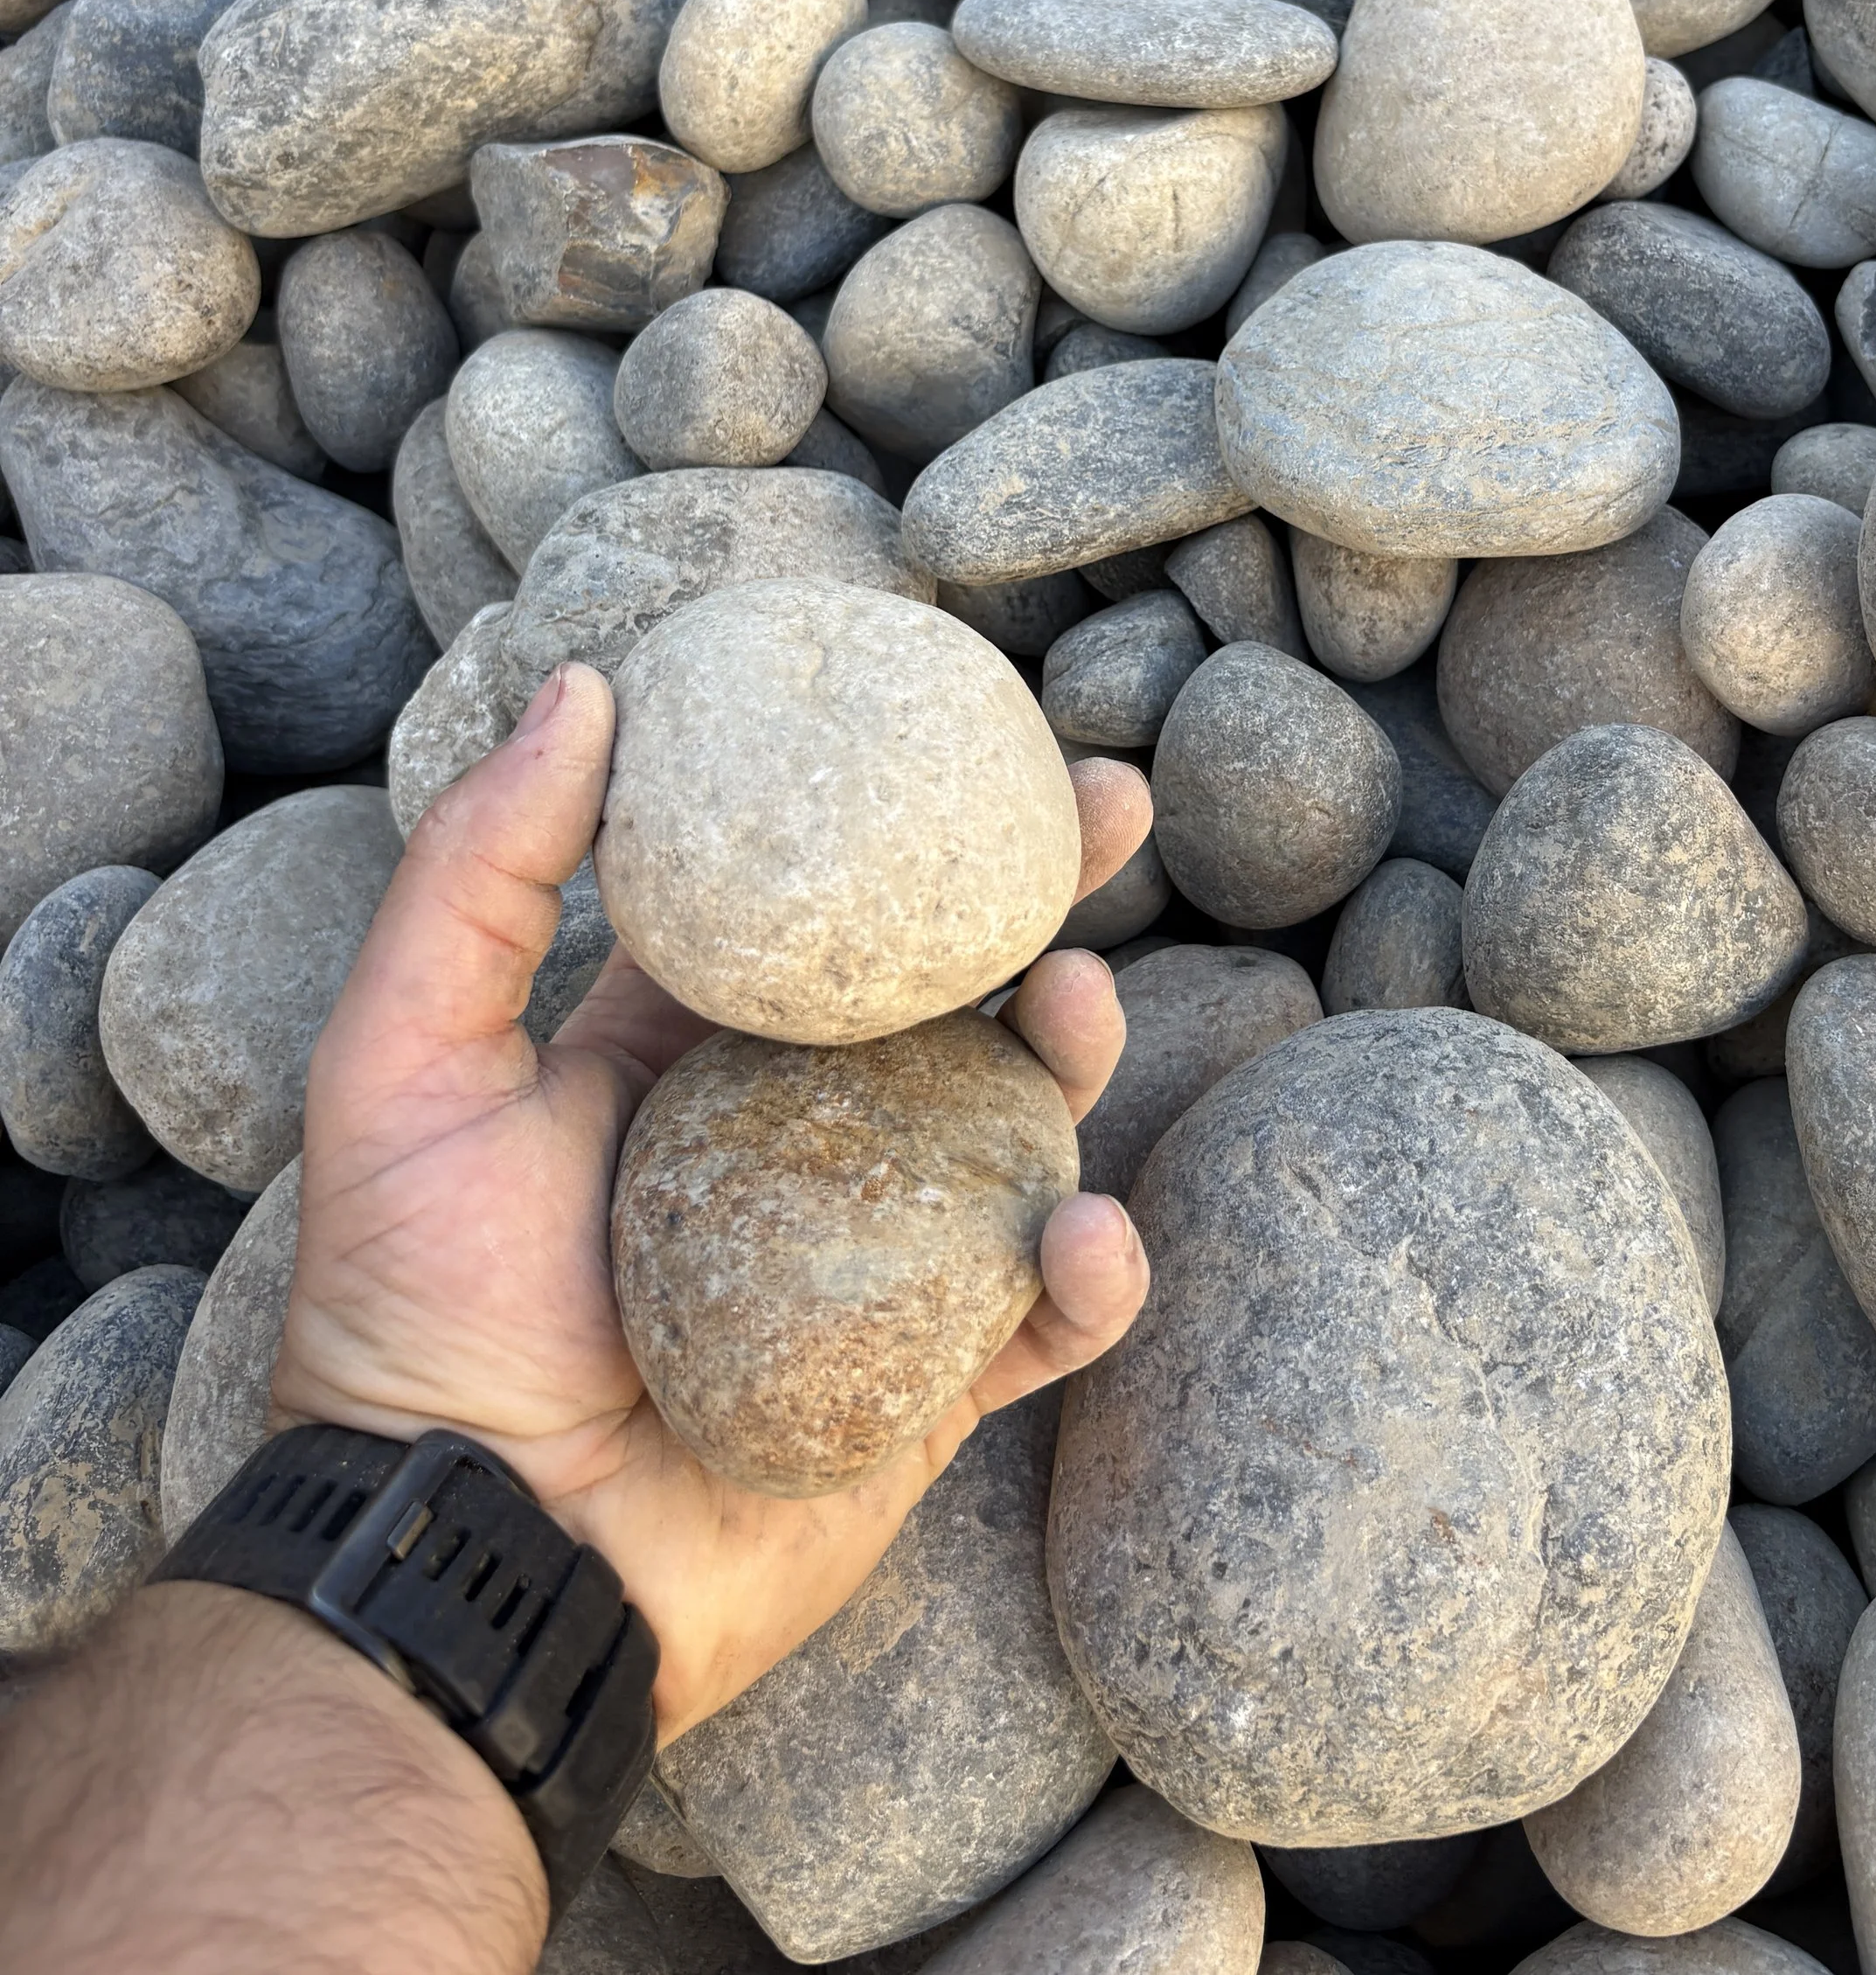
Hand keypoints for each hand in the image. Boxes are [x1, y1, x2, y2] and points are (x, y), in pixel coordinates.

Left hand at [270, 663, 1152, 1743]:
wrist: (470, 1554)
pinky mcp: (922, 1382)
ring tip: (1077, 1002)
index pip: (808, 909)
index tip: (957, 718)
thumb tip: (585, 688)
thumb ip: (480, 878)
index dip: (885, 811)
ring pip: (1017, 1126)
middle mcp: (792, 1135)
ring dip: (1071, 1052)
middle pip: (945, 988)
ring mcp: (869, 1255)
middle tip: (1108, 807)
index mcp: (684, 1051)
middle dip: (1034, 892)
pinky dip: (1090, 1276)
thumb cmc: (418, 1310)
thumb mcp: (400, 1065)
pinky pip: (1038, 1317)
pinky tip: (1086, 1233)